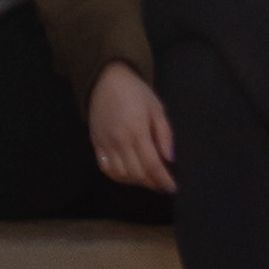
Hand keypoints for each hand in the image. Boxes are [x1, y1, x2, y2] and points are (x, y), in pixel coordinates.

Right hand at [88, 61, 176, 192]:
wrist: (106, 80)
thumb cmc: (136, 92)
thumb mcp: (157, 107)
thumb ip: (165, 134)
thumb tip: (171, 159)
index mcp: (137, 131)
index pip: (152, 164)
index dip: (163, 179)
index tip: (173, 188)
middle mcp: (120, 141)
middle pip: (137, 173)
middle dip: (152, 183)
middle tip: (163, 184)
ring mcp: (106, 144)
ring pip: (121, 175)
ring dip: (136, 182)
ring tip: (149, 180)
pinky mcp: (96, 145)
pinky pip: (107, 169)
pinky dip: (119, 177)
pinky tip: (130, 175)